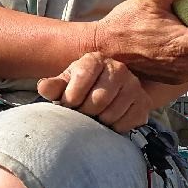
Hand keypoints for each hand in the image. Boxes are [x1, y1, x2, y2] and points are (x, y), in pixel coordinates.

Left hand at [37, 53, 152, 132]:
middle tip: (81, 114)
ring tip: (94, 117)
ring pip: (111, 114)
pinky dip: (113, 128)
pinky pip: (125, 124)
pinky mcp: (144, 104)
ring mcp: (134, 86)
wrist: (107, 90)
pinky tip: (109, 121)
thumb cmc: (81, 86)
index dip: (71, 98)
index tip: (68, 105)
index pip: (81, 79)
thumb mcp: (66, 83)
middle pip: (98, 100)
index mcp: (95, 60)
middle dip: (84, 112)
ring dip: (98, 122)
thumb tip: (43, 88)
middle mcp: (118, 69)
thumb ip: (53, 86)